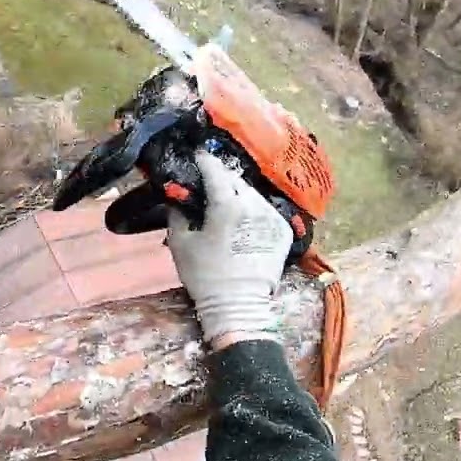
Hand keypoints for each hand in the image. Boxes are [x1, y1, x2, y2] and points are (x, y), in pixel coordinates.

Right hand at [167, 152, 289, 348]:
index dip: (204, 161)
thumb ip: (177, 214)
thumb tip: (178, 198)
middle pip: (236, 180)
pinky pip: (265, 210)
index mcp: (227, 206)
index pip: (215, 171)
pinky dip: (253, 210)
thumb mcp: (180, 243)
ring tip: (226, 203)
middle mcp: (254, 206)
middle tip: (208, 184)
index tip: (197, 155)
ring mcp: (272, 217)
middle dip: (222, 178)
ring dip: (238, 194)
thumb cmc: (204, 275)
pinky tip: (243, 221)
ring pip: (253, 194)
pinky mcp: (283, 231)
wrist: (238, 305)